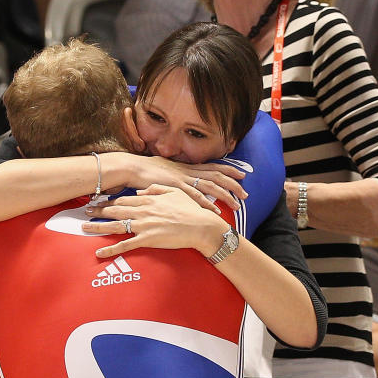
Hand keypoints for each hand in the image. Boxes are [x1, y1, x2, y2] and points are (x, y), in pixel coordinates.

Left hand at [81, 184, 228, 257]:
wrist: (201, 226)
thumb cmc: (191, 209)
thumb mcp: (174, 192)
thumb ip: (155, 189)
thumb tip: (139, 192)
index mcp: (148, 199)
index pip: (123, 200)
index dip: (109, 201)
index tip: (99, 201)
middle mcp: (143, 211)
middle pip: (115, 210)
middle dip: (99, 211)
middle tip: (86, 211)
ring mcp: (143, 225)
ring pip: (115, 226)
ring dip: (98, 226)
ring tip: (84, 226)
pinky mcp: (147, 240)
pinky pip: (125, 245)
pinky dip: (111, 249)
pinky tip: (99, 252)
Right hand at [122, 154, 246, 210]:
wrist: (131, 167)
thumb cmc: (144, 170)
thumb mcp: (164, 170)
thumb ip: (174, 176)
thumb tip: (180, 180)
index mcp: (186, 166)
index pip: (213, 166)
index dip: (229, 169)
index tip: (242, 173)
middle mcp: (188, 170)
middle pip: (216, 175)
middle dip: (233, 184)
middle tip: (246, 193)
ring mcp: (182, 178)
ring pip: (210, 185)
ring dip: (225, 195)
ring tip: (238, 204)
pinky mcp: (175, 187)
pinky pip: (194, 196)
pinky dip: (206, 204)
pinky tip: (215, 211)